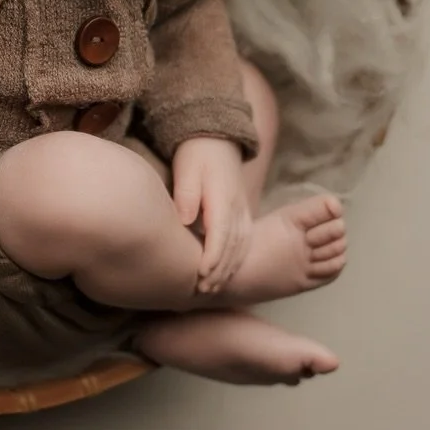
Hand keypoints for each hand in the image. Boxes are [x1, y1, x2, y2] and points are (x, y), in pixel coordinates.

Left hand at [171, 136, 250, 294]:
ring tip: (212, 288)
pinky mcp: (242, 213)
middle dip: (220, 271)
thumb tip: (185, 220)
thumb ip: (186, 195)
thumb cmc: (196, 154)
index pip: (221, 234)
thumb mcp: (187, 169)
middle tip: (203, 291)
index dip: (212, 257)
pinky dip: (236, 259)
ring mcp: (242, 210)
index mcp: (223, 198)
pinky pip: (244, 241)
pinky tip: (225, 272)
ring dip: (229, 269)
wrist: (216, 139)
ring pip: (241, 246)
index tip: (200, 275)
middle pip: (233, 246)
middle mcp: (238, 207)